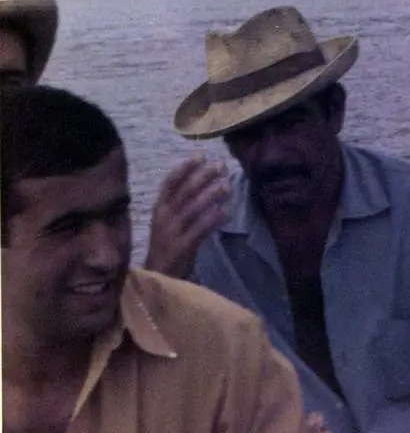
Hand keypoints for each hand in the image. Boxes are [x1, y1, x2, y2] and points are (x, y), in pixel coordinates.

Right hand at [144, 153, 231, 277]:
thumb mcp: (168, 220)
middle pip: (185, 191)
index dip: (185, 168)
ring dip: (212, 194)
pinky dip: (214, 219)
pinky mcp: (182, 247)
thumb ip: (182, 202)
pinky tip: (226, 213)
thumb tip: (204, 177)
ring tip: (228, 186)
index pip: (170, 182)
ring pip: (194, 208)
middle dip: (204, 176)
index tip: (201, 155)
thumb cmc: (167, 243)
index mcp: (159, 208)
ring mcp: (172, 232)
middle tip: (221, 166)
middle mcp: (164, 217)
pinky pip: (200, 229)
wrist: (158, 276)